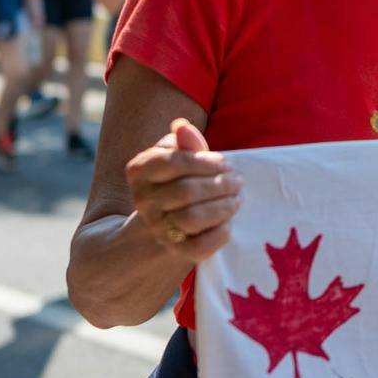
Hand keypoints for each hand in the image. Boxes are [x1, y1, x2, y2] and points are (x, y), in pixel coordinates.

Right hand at [127, 118, 242, 263]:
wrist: (167, 219)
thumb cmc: (179, 178)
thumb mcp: (180, 154)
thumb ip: (185, 141)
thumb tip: (182, 126)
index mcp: (139, 171)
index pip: (172, 162)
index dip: (204, 162)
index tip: (224, 163)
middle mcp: (142, 202)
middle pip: (186, 191)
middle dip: (219, 184)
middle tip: (237, 181)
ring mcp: (157, 229)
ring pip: (193, 219)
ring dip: (223, 206)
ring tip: (237, 198)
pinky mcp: (176, 252)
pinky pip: (201, 246)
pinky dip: (220, 231)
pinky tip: (228, 220)